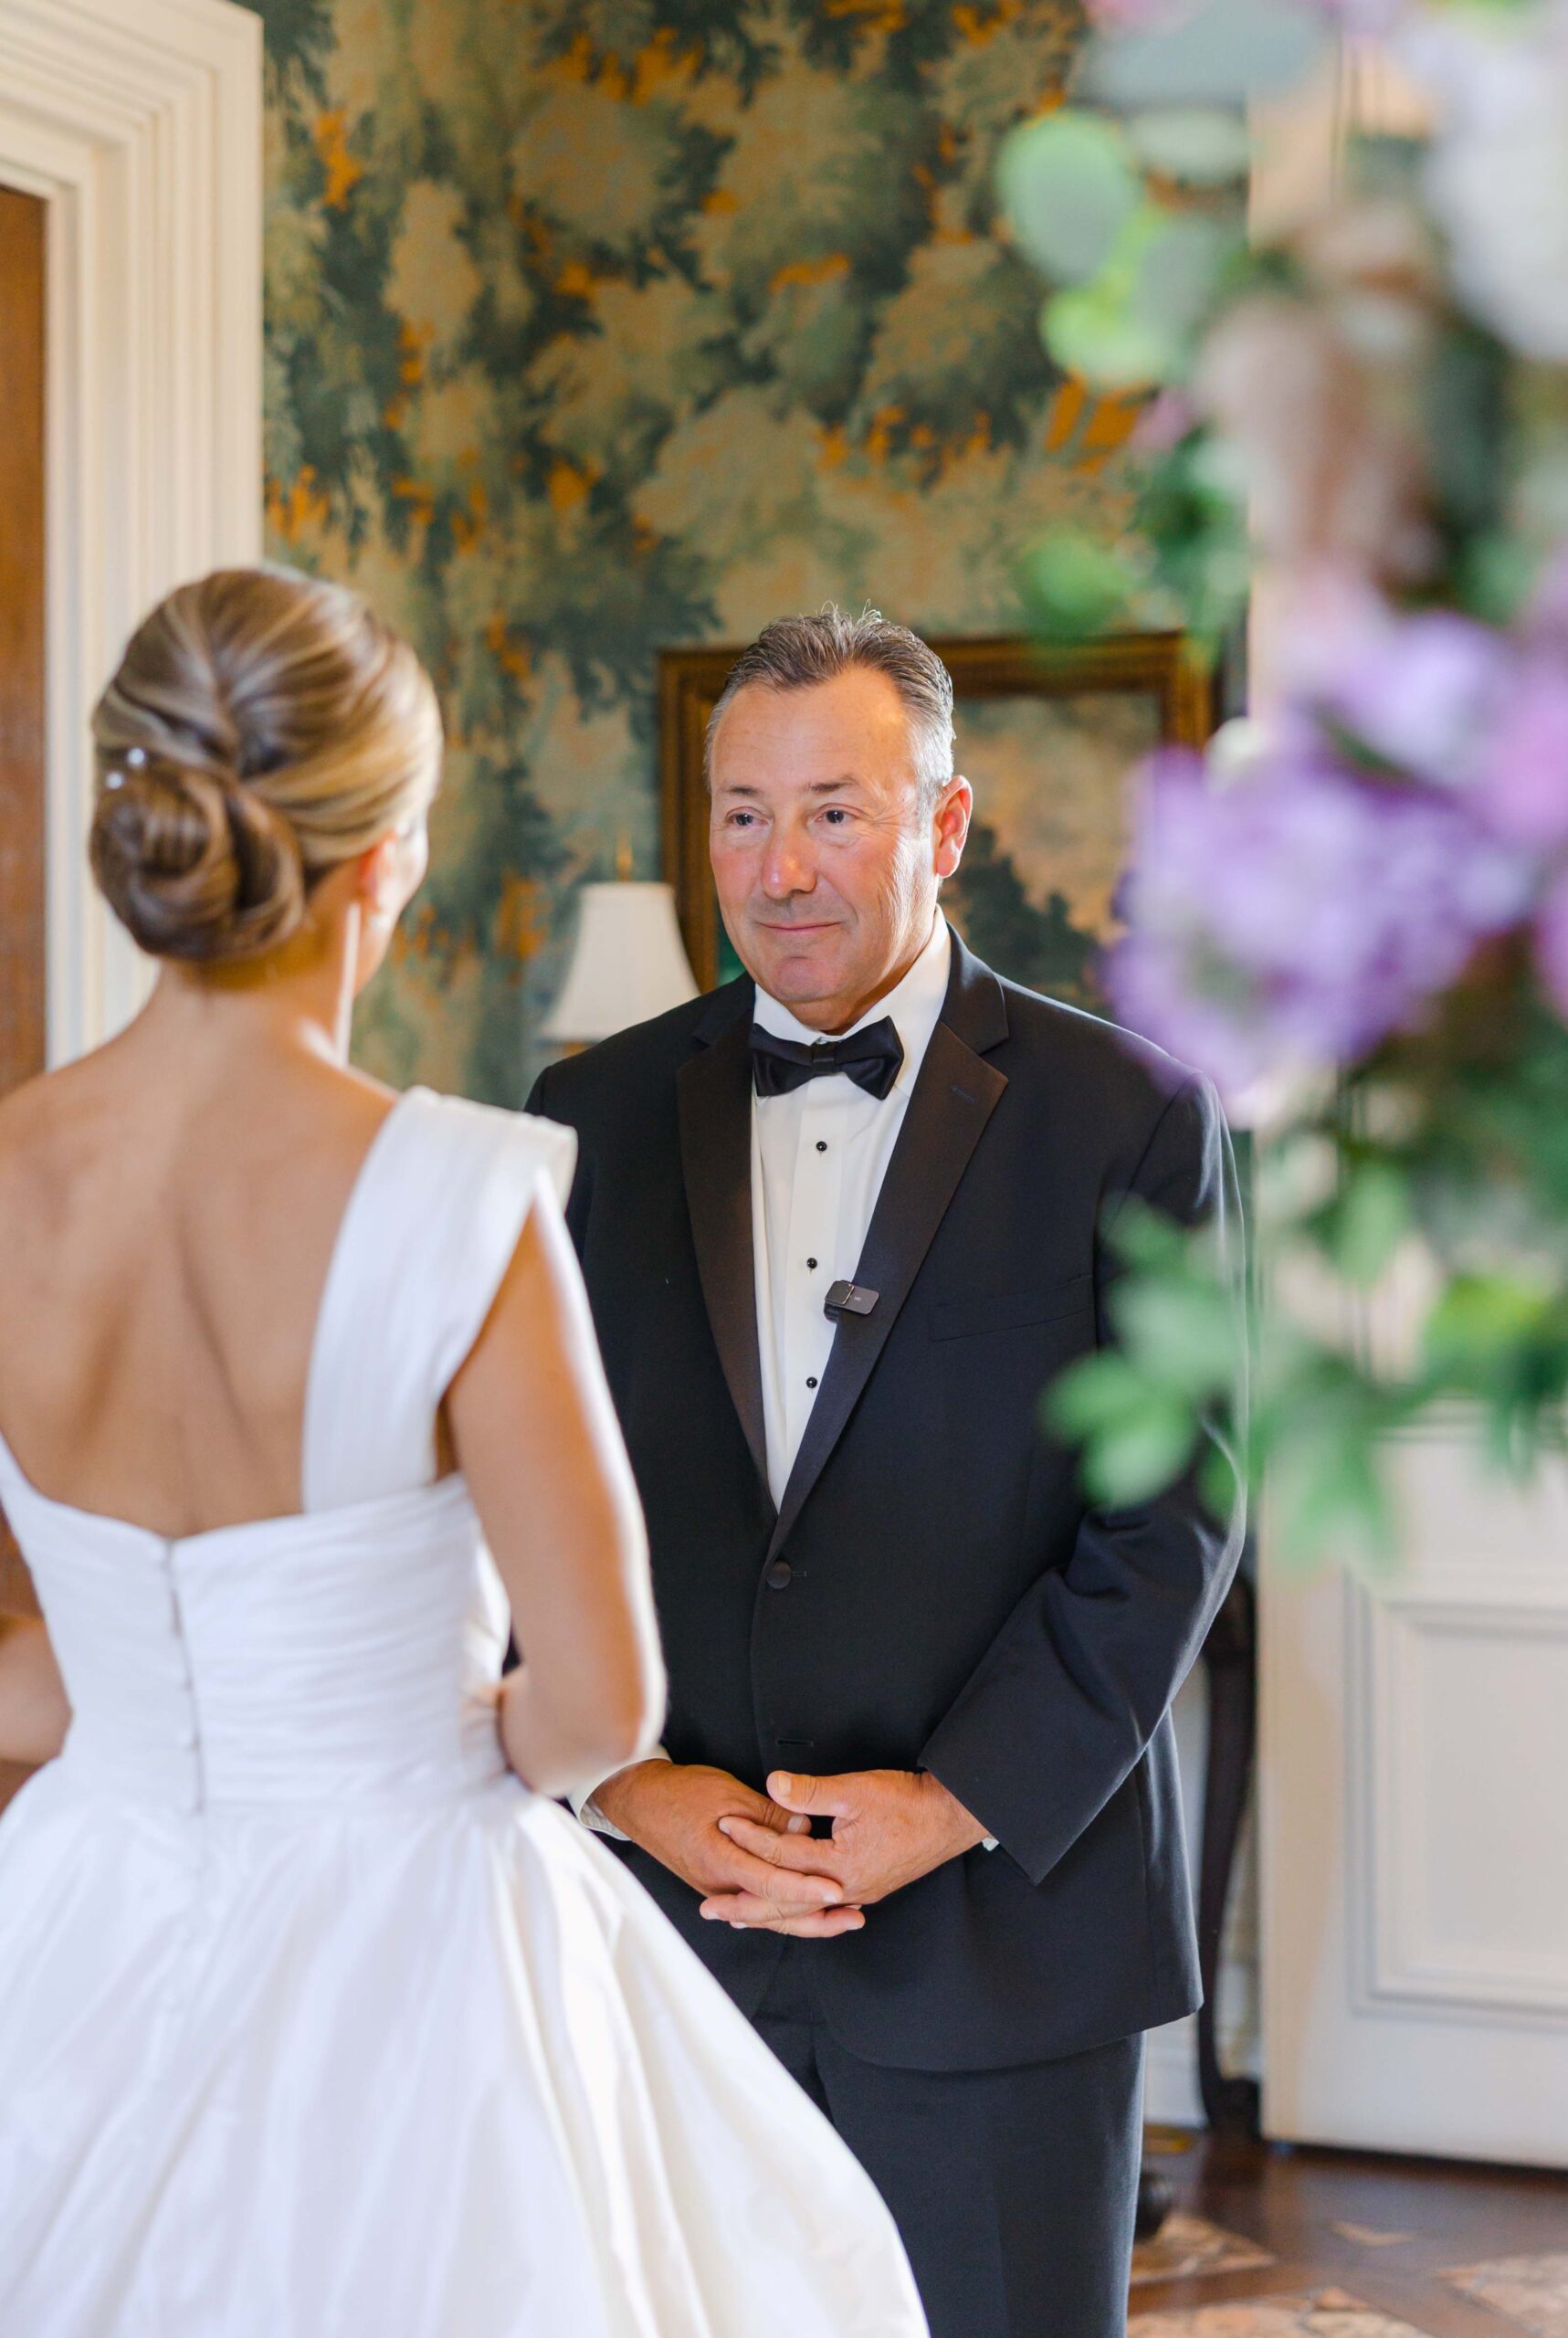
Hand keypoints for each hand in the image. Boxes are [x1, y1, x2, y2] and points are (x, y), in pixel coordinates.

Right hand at [594, 1760, 864, 1937]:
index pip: (772, 1884)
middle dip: (816, 1917)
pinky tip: (801, 1914)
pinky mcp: (716, 1886)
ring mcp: (716, 1889)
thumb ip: (768, 1816)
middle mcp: (718, 1885)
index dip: (807, 1888)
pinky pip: (755, 1906)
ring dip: (804, 1919)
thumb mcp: (727, 1794)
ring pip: (766, 1915)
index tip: (838, 1890)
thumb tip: (805, 1828)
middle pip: (774, 1912)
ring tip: (839, 1919)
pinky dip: (782, 1911)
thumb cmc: (679, 1792)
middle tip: (853, 1916)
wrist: (639, 1801)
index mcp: (719, 1860)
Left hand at [704, 1768, 987, 1929]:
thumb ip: (812, 1791)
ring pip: (803, 1910)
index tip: (724, 1825)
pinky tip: (787, 1910)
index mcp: (840, 1866)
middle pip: (787, 1902)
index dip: (752, 1838)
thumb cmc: (908, 1802)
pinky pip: (821, 1907)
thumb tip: (773, 1786)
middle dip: (746, 1904)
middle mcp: (846, 1888)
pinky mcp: (866, 1887)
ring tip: (738, 1917)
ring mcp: (857, 1892)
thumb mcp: (857, 1790)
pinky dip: (797, 1910)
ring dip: (769, 1913)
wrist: (949, 1815)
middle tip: (709, 1908)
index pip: (783, 1855)